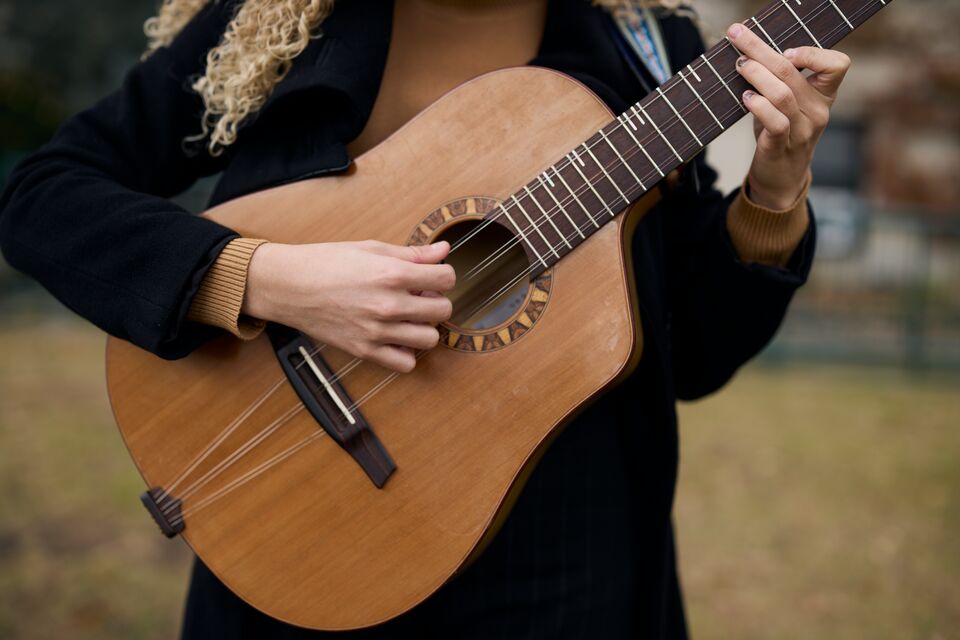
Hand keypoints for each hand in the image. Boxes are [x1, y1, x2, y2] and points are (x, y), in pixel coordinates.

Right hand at [243, 240, 455, 371]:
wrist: (288, 286)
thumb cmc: (327, 262)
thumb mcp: (371, 249)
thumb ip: (411, 254)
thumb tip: (444, 251)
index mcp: (392, 274)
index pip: (446, 279)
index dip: (442, 276)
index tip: (430, 276)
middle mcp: (388, 304)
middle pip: (443, 311)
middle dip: (436, 301)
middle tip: (419, 297)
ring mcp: (377, 331)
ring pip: (429, 339)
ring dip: (424, 328)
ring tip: (408, 318)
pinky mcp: (364, 350)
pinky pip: (405, 363)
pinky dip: (406, 352)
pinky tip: (396, 337)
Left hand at [727, 23, 850, 209]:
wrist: (780, 177)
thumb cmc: (780, 132)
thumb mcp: (786, 103)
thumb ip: (779, 79)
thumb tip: (749, 48)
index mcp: (824, 95)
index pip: (838, 64)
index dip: (812, 53)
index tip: (784, 51)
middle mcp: (818, 111)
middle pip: (791, 71)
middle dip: (760, 49)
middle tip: (737, 35)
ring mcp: (803, 130)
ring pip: (782, 94)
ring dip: (756, 75)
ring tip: (739, 66)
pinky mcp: (783, 146)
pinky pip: (775, 122)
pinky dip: (758, 106)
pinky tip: (746, 98)